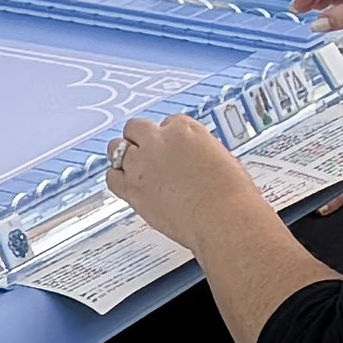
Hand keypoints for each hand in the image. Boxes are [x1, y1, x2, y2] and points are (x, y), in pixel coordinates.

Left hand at [104, 108, 251, 244]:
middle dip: (140, 138)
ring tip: (131, 165)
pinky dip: (116, 177)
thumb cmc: (230, 194)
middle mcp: (159, 141)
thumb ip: (200, 152)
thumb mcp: (222, 158)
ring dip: (124, 155)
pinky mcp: (132, 189)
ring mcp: (142, 164)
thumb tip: (194, 159)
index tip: (171, 148)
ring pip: (117, 148)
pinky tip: (124, 182)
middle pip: (136, 128)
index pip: (168, 124)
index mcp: (185, 129)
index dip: (169, 138)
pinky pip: (111, 177)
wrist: (223, 218)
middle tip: (146, 150)